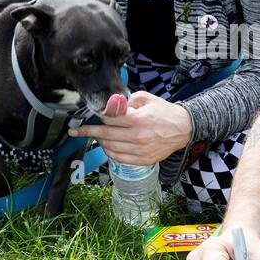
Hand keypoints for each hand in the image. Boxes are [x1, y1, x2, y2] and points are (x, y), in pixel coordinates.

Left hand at [66, 91, 191, 164]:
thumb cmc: (164, 112)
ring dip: (100, 142)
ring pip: (111, 148)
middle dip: (88, 133)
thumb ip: (126, 101)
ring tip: (96, 137)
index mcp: (138, 119)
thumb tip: (109, 105)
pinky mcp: (143, 160)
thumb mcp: (146, 99)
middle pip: (105, 136)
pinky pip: (120, 158)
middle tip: (76, 131)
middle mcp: (138, 136)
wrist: (184, 129)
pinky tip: (108, 146)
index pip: (109, 119)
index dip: (97, 117)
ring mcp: (141, 150)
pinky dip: (110, 152)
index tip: (88, 116)